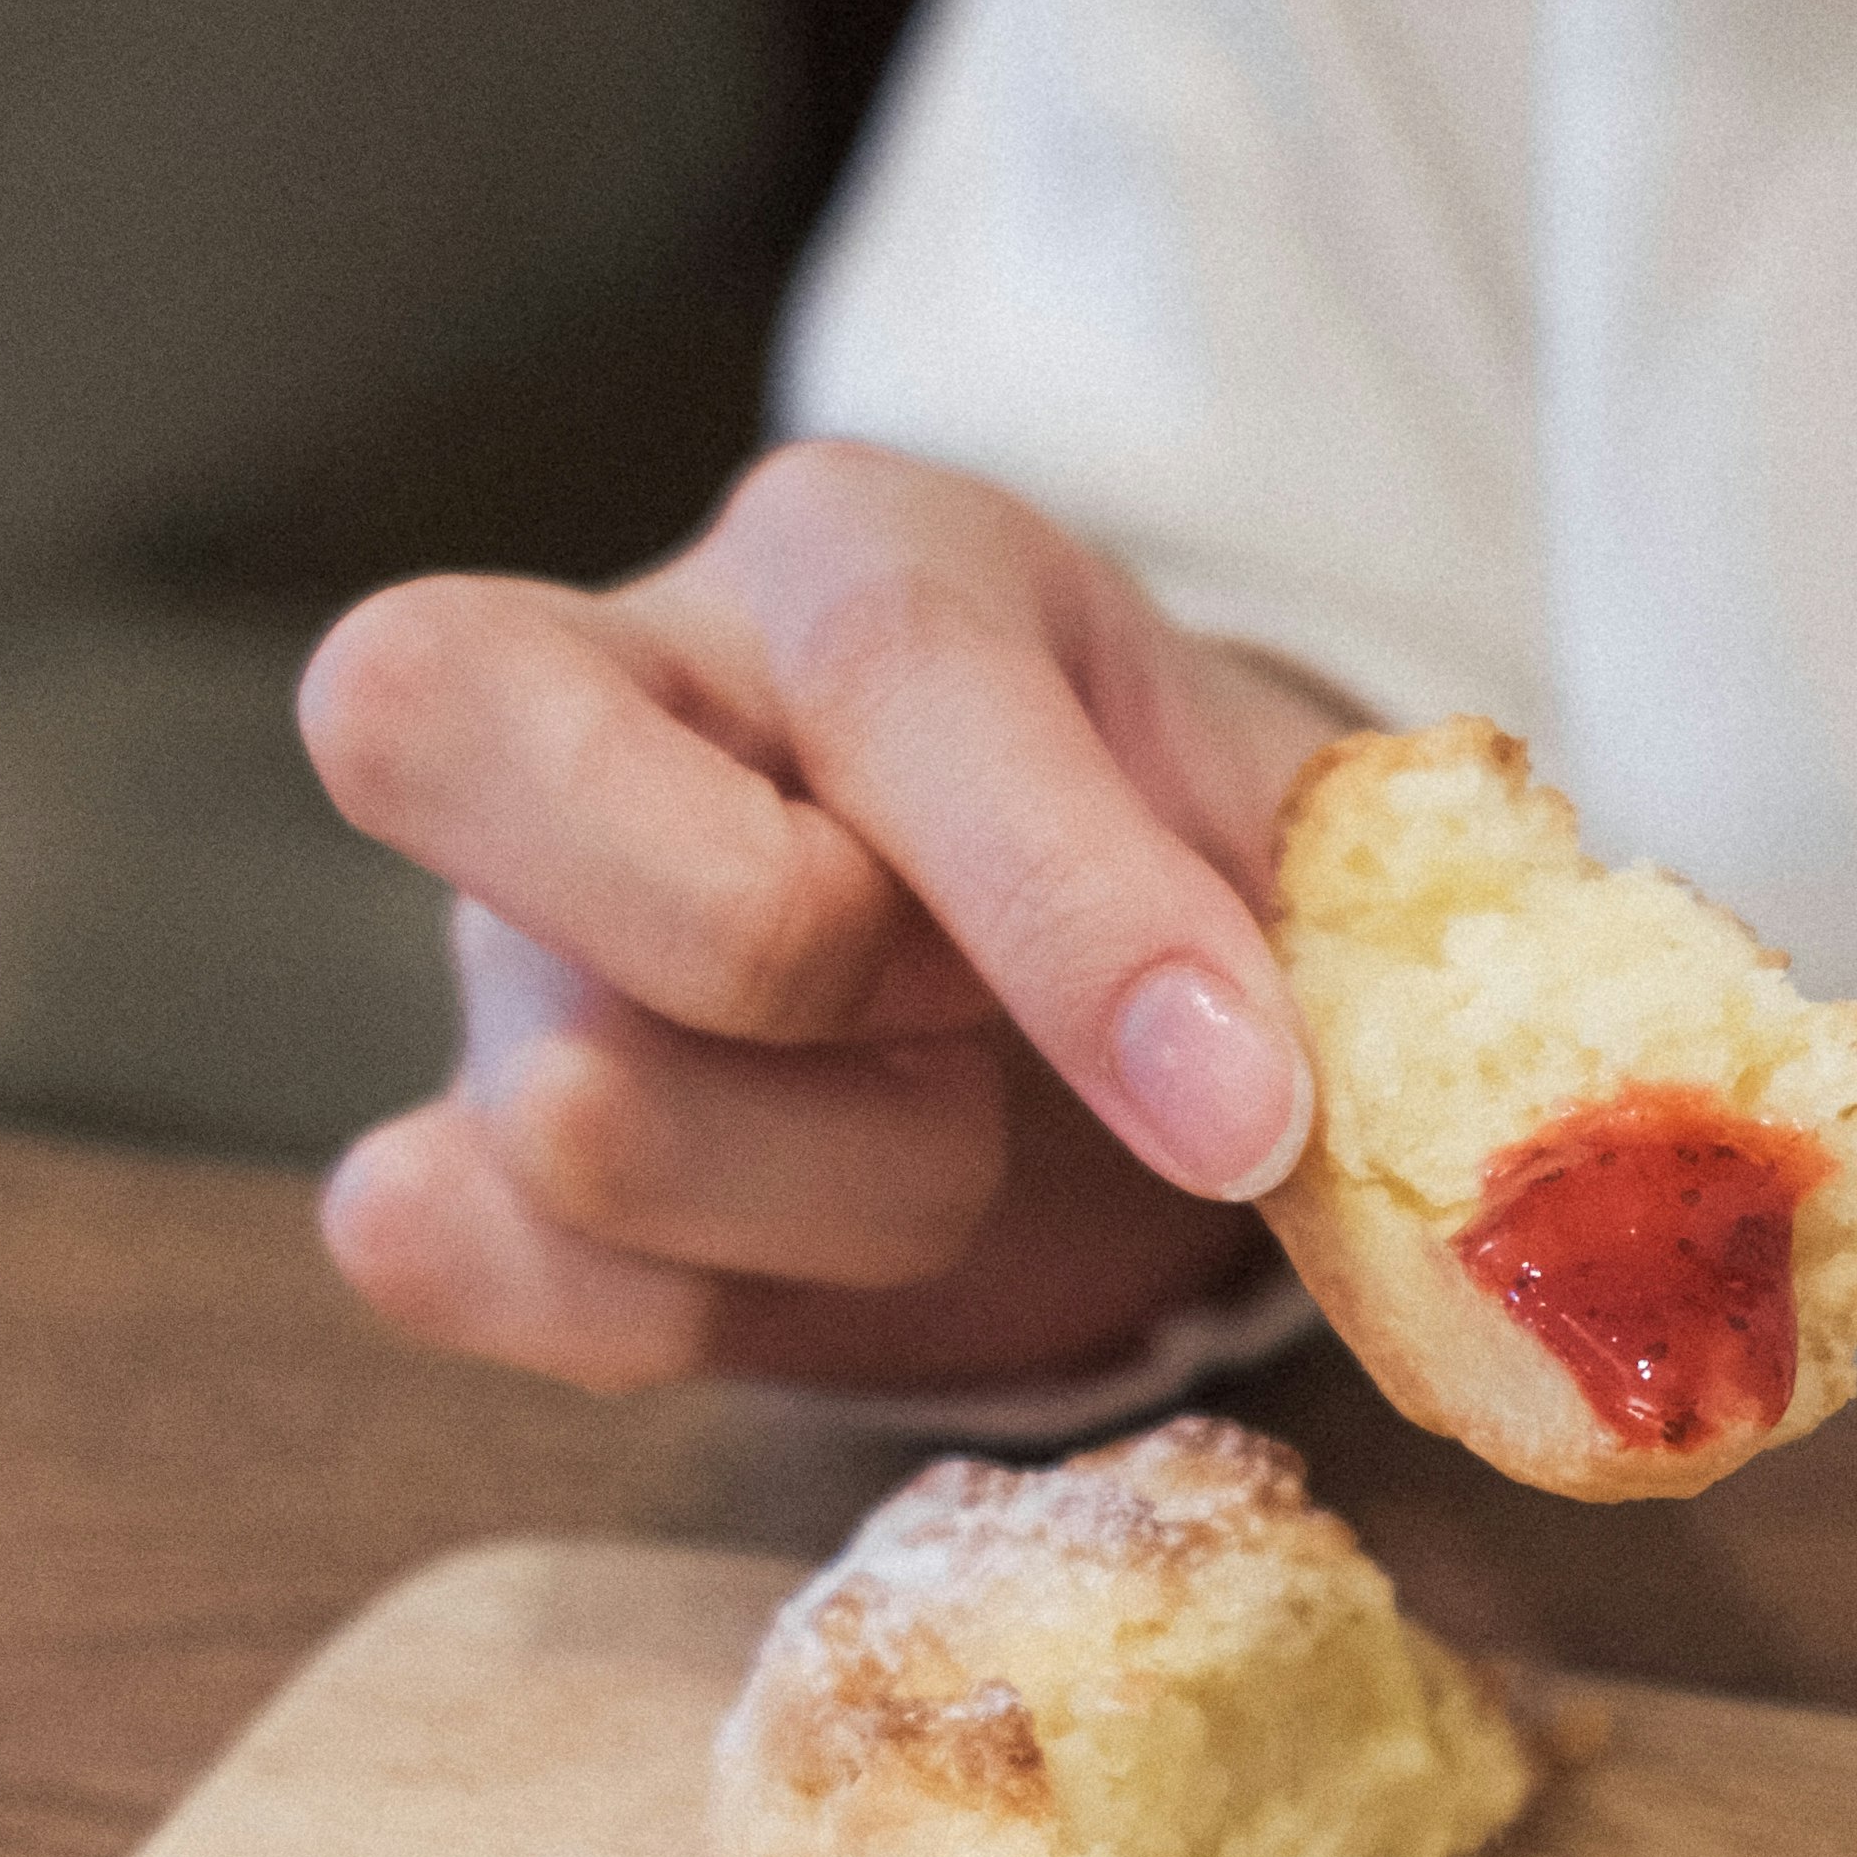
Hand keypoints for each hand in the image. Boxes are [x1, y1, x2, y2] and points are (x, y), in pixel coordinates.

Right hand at [299, 443, 1343, 1393]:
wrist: (1087, 994)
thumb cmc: (1174, 872)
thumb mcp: (1286, 835)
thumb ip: (1348, 932)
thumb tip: (1419, 1144)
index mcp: (850, 556)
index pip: (896, 684)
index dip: (1078, 920)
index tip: (1250, 1111)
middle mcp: (592, 681)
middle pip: (450, 731)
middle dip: (790, 964)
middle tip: (963, 1026)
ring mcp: (483, 926)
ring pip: (567, 1092)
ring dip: (836, 1190)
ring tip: (945, 1132)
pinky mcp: (448, 1141)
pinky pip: (437, 1241)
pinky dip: (655, 1300)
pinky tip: (798, 1246)